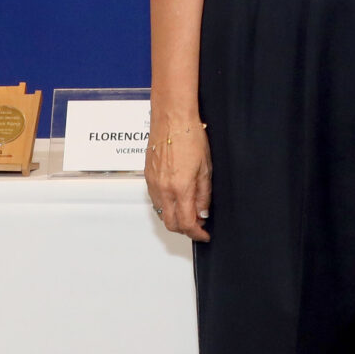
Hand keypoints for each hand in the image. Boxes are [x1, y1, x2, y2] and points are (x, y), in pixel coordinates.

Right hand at [145, 112, 212, 240]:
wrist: (172, 119)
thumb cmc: (190, 137)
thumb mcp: (206, 168)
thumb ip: (204, 194)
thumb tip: (203, 212)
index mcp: (180, 188)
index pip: (187, 223)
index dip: (197, 233)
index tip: (204, 234)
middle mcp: (164, 189)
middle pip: (171, 224)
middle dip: (185, 229)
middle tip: (198, 225)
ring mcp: (153, 184)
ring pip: (162, 213)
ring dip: (175, 218)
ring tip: (189, 211)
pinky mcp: (148, 177)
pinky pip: (155, 200)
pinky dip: (166, 206)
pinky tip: (177, 199)